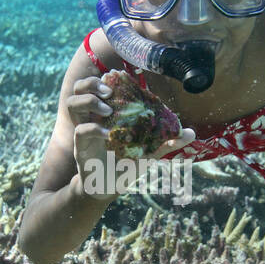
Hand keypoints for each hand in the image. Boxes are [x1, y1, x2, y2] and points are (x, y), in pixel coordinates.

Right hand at [69, 75, 194, 200]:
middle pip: (80, 88)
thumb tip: (191, 132)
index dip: (107, 78)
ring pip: (73, 103)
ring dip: (90, 101)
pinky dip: (94, 129)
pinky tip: (109, 136)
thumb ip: (167, 141)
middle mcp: (92, 117)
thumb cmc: (126, 166)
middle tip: (109, 90)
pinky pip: (81, 131)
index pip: (100, 87)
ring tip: (108, 110)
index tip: (119, 74)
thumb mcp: (149, 152)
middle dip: (92, 83)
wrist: (109, 189)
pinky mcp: (80, 147)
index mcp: (107, 114)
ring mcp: (84, 130)